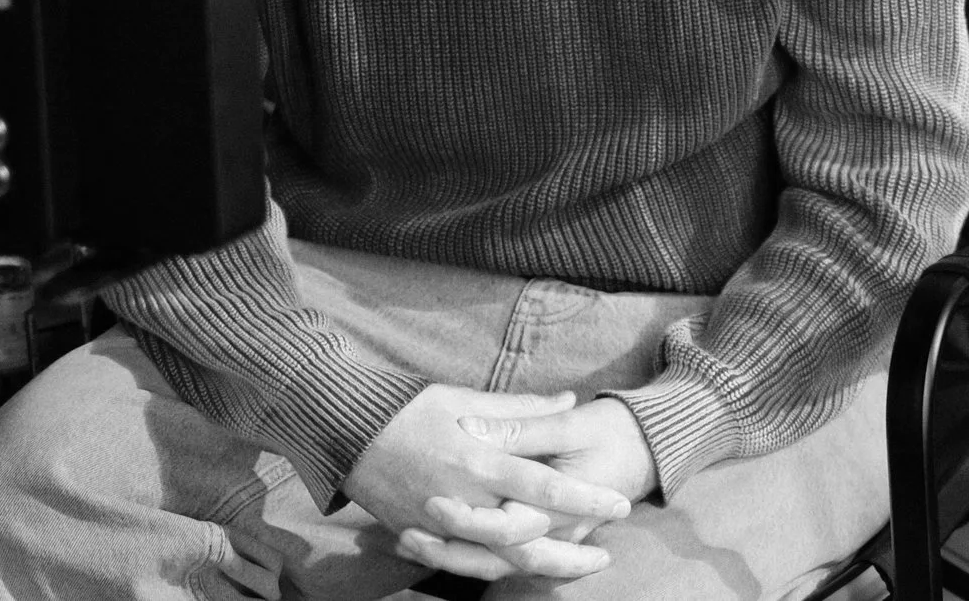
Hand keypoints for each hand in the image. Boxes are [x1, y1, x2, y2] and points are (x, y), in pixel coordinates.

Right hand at [343, 386, 631, 581]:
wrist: (348, 430)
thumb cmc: (410, 408)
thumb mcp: (468, 398)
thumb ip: (523, 408)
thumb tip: (569, 400)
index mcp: (482, 461)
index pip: (547, 488)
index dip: (587, 499)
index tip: (620, 505)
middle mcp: (466, 500)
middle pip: (530, 541)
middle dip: (572, 554)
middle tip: (605, 555)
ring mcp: (443, 525)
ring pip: (501, 562)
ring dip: (542, 569)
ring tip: (573, 568)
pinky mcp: (423, 537)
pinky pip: (466, 564)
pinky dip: (497, 570)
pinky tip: (523, 568)